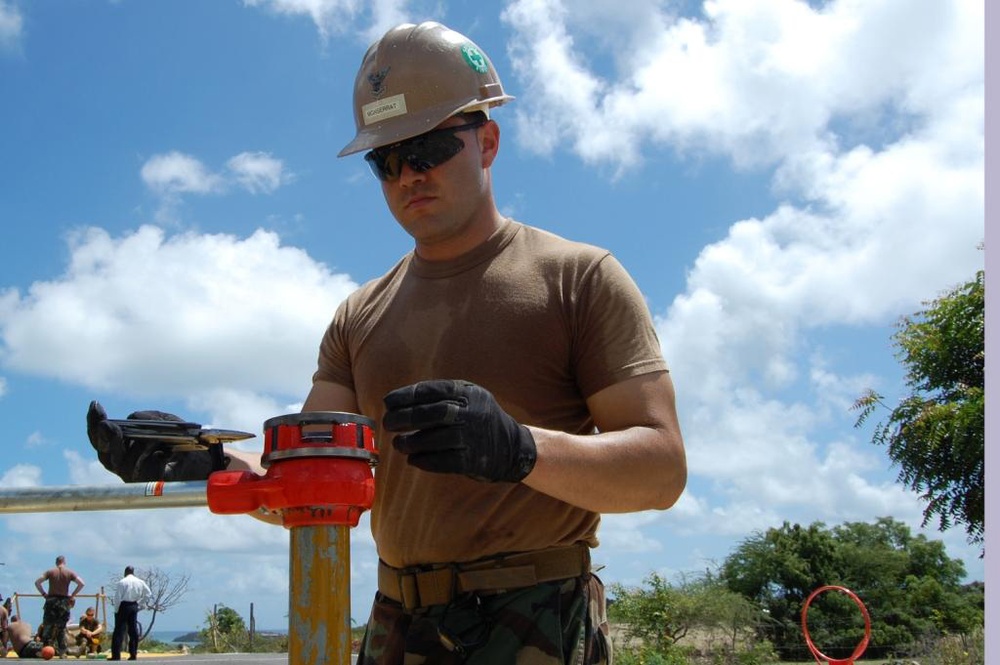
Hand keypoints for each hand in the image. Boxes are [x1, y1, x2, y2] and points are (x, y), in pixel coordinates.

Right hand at [87, 400, 227, 481]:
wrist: (206, 459)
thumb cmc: (182, 439)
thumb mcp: (166, 422)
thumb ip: (149, 418)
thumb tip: (135, 420)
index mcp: (123, 447)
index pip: (100, 438)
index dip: (94, 422)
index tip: (95, 404)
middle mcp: (124, 464)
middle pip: (105, 454)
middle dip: (104, 437)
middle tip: (107, 424)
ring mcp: (137, 476)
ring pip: (123, 463)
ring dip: (134, 446)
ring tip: (143, 435)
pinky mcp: (153, 483)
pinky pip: (146, 472)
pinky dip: (152, 459)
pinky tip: (161, 452)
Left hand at [382, 380, 536, 482]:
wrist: (514, 447)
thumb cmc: (480, 420)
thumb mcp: (469, 398)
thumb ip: (441, 396)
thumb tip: (398, 403)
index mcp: (467, 393)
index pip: (431, 390)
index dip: (405, 396)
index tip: (388, 403)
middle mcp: (472, 412)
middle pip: (432, 413)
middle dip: (404, 418)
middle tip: (388, 424)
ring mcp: (474, 437)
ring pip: (435, 439)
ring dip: (411, 442)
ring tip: (399, 444)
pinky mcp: (474, 460)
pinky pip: (444, 461)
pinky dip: (424, 461)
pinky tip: (413, 459)